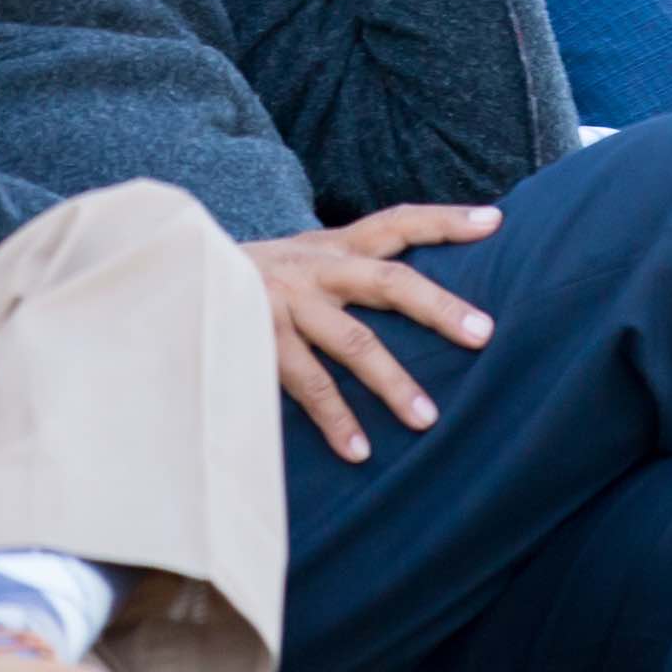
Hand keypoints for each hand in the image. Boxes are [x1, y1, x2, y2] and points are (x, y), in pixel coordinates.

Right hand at [249, 203, 499, 463]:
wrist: (176, 273)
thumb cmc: (260, 277)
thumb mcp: (305, 258)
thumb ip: (351, 267)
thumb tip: (418, 291)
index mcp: (334, 246)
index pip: (398, 223)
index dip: (444, 220)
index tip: (494, 222)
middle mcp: (317, 270)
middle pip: (389, 282)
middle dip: (439, 307)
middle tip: (485, 335)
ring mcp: (288, 305)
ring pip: (352, 343)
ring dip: (392, 382)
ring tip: (427, 420)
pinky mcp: (260, 339)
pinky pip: (306, 384)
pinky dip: (335, 419)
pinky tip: (358, 451)